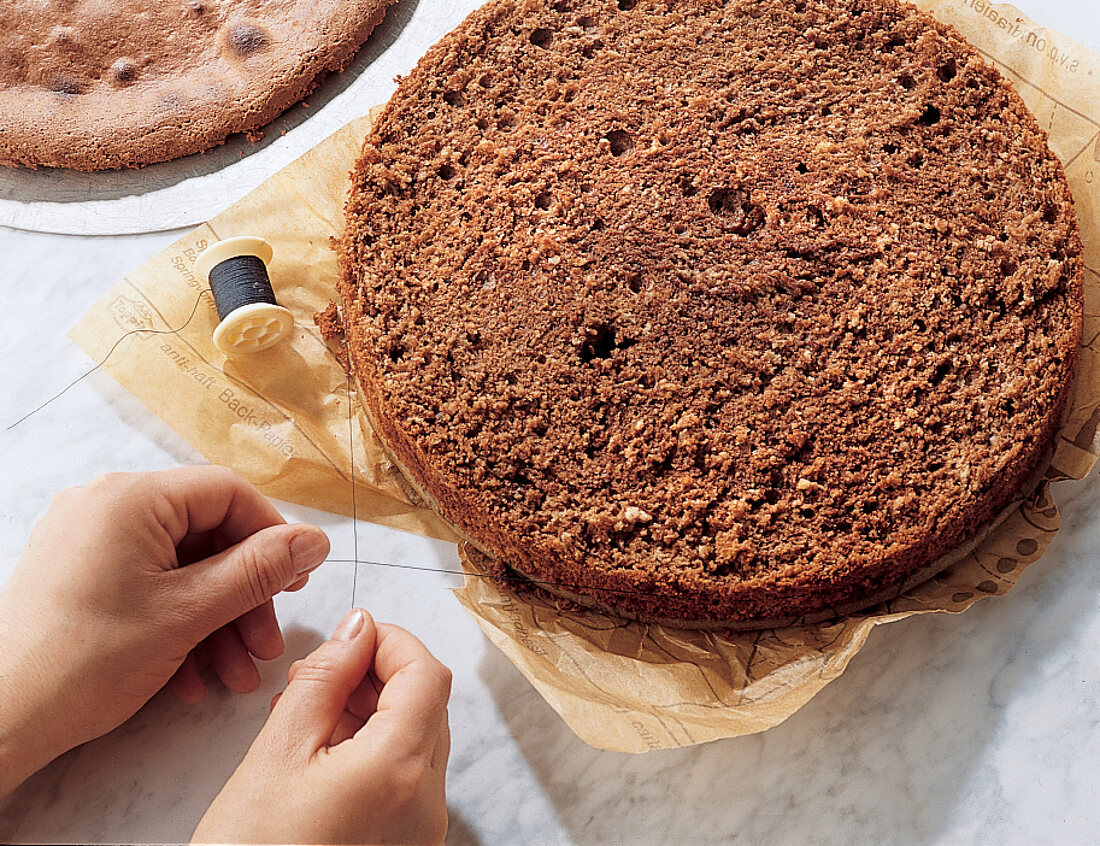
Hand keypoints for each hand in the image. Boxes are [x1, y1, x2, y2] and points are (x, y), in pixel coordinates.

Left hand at [0, 467, 329, 796]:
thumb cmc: (84, 662)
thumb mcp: (190, 613)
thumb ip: (259, 571)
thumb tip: (314, 541)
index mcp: (131, 498)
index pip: (229, 493)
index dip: (272, 537)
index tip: (295, 583)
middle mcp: (107, 506)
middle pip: (208, 535)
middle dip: (244, 596)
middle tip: (266, 643)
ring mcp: (90, 541)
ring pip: (182, 568)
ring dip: (218, 621)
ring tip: (235, 674)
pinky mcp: (81, 574)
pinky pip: (150, 586)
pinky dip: (180, 626)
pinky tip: (194, 677)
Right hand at [193, 608, 451, 845]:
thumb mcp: (277, 752)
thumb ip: (324, 679)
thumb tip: (357, 628)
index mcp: (401, 770)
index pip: (427, 674)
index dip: (392, 641)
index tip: (351, 633)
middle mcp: (426, 802)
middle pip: (426, 705)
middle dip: (377, 674)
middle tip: (316, 674)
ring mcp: (420, 831)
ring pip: (416, 740)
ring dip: (371, 710)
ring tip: (306, 711)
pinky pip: (404, 779)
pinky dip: (372, 750)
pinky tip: (320, 752)